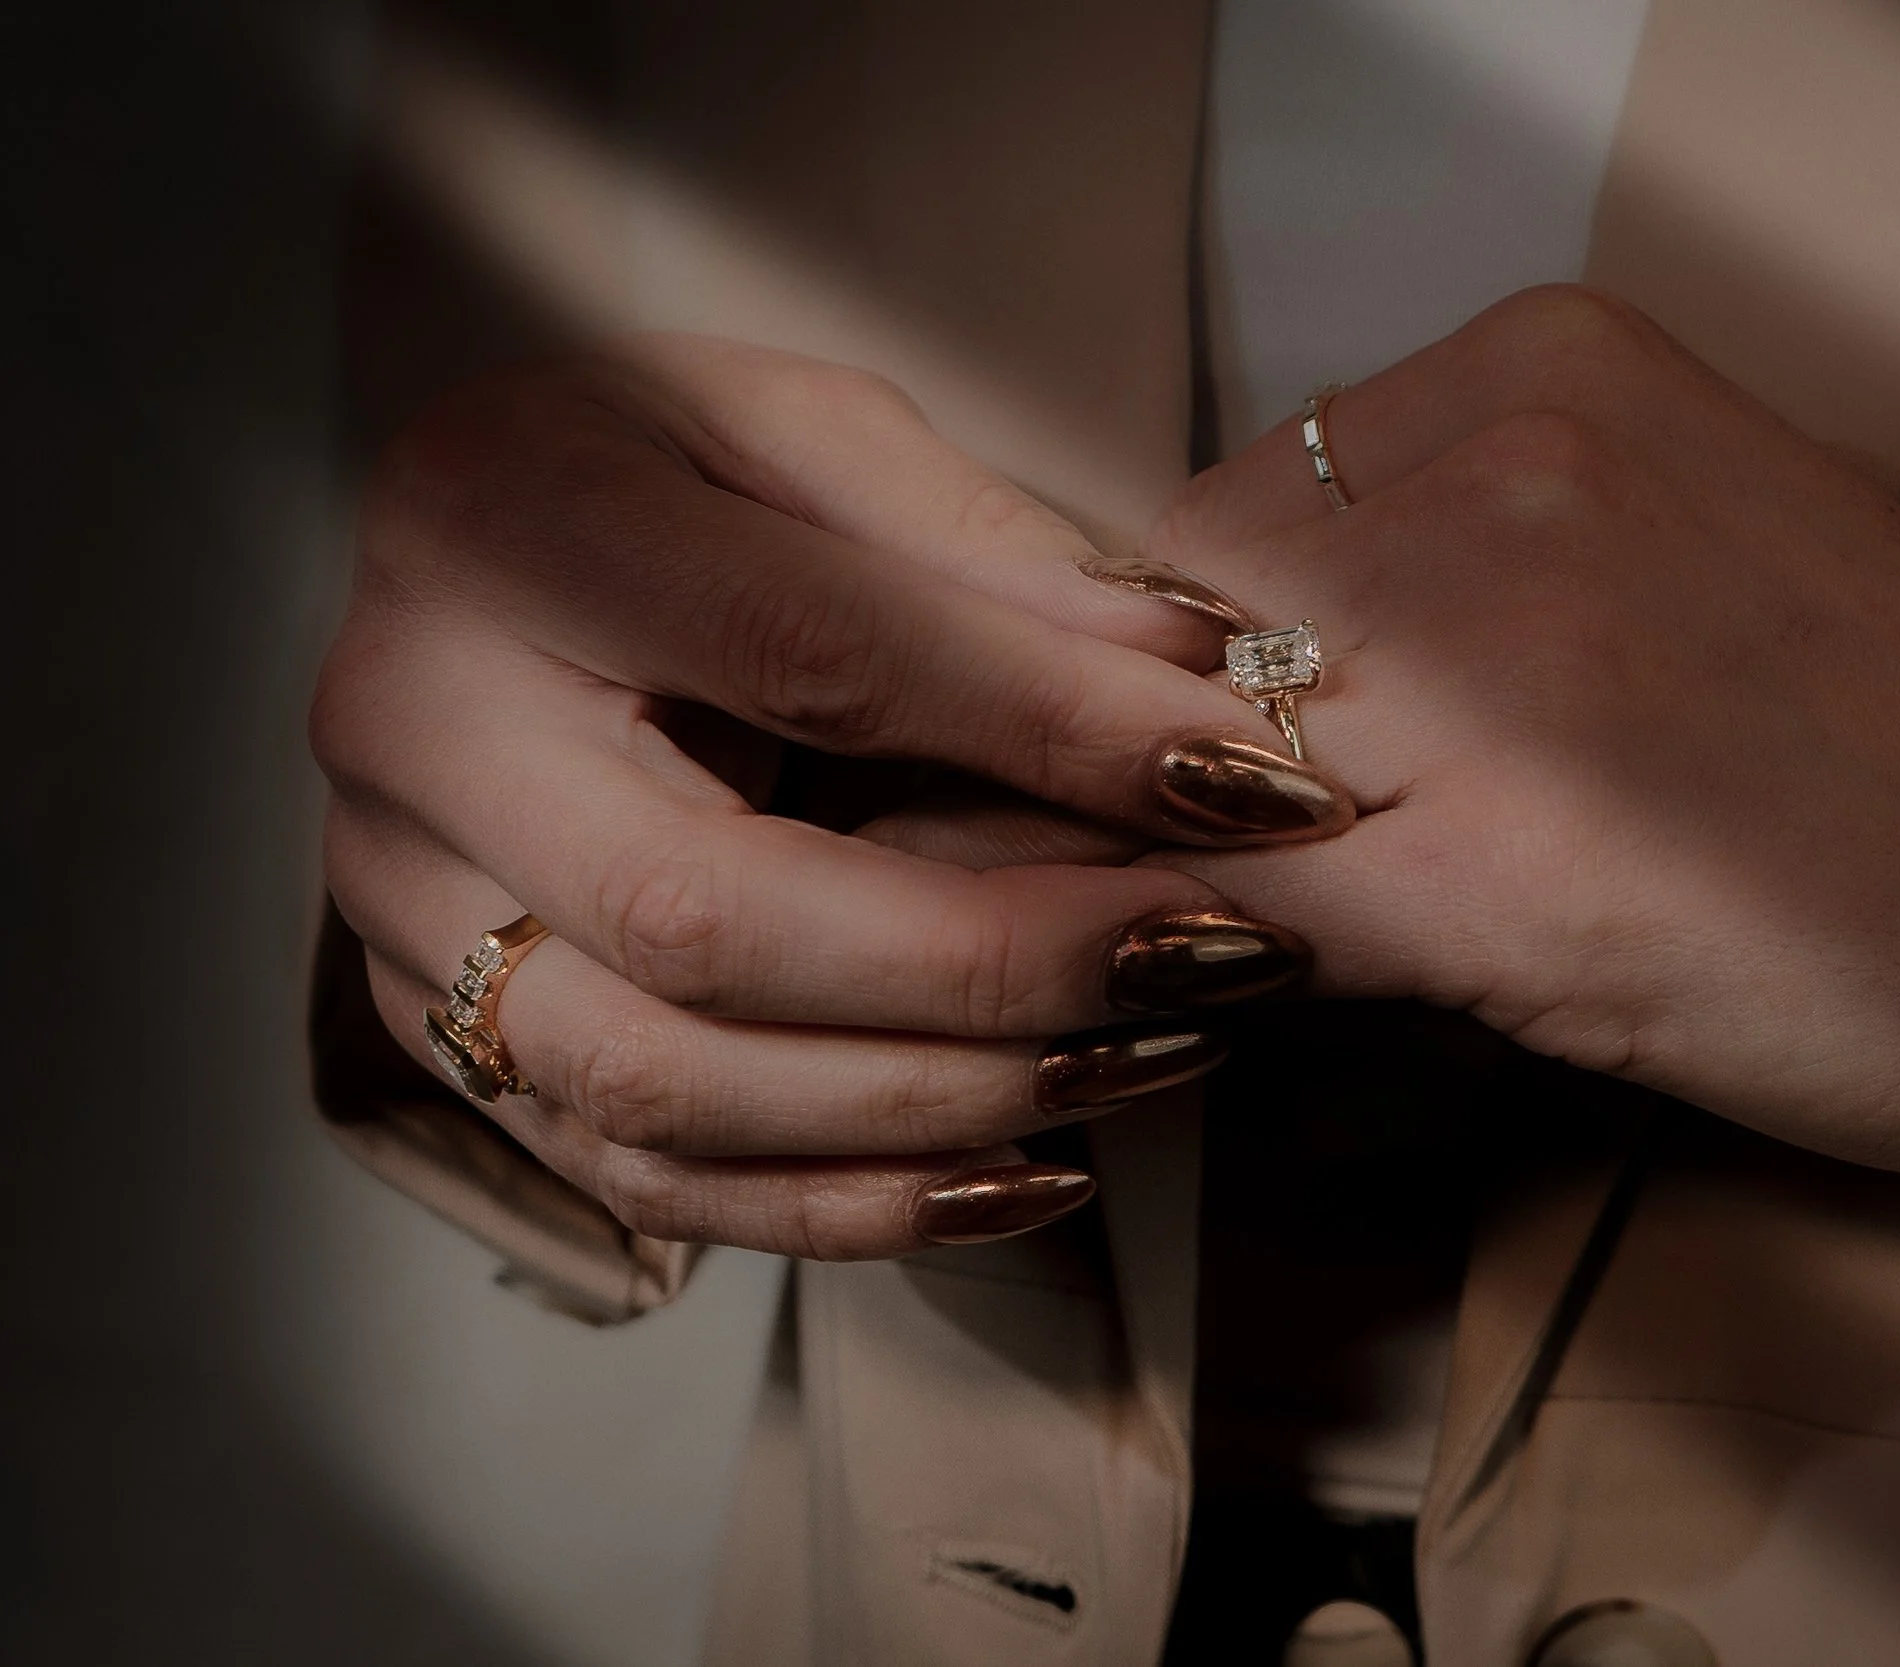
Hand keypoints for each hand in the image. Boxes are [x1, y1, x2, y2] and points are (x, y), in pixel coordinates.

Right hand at [313, 336, 1353, 1259]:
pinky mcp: (440, 1030)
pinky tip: (1024, 1171)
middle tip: (1210, 958)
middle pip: (709, 918)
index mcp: (503, 520)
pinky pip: (640, 1173)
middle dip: (994, 967)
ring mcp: (403, 905)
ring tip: (1154, 1059)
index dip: (1049, 732)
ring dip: (941, 1106)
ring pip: (666, 1086)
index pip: (811, 654)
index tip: (1250, 782)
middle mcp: (413, 729)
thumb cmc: (668, 466)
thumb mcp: (816, 431)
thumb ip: (988, 552)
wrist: (482, 549)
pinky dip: (846, 1202)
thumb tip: (1202, 680)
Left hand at [1141, 286, 1899, 1231]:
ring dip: (1217, 874)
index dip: (1212, 673)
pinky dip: (1235, 973)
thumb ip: (1462, 580)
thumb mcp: (1670, 565)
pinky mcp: (1506, 868)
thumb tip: (1232, 693)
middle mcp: (1499, 467)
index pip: (1231, 518)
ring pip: (1190, 774)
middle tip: (1288, 870)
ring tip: (1337, 938)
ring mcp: (1500, 654)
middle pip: (1180, 630)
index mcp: (1541, 369)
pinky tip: (1312, 1003)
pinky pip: (1248, 914)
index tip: (1257, 776)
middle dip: (1200, 768)